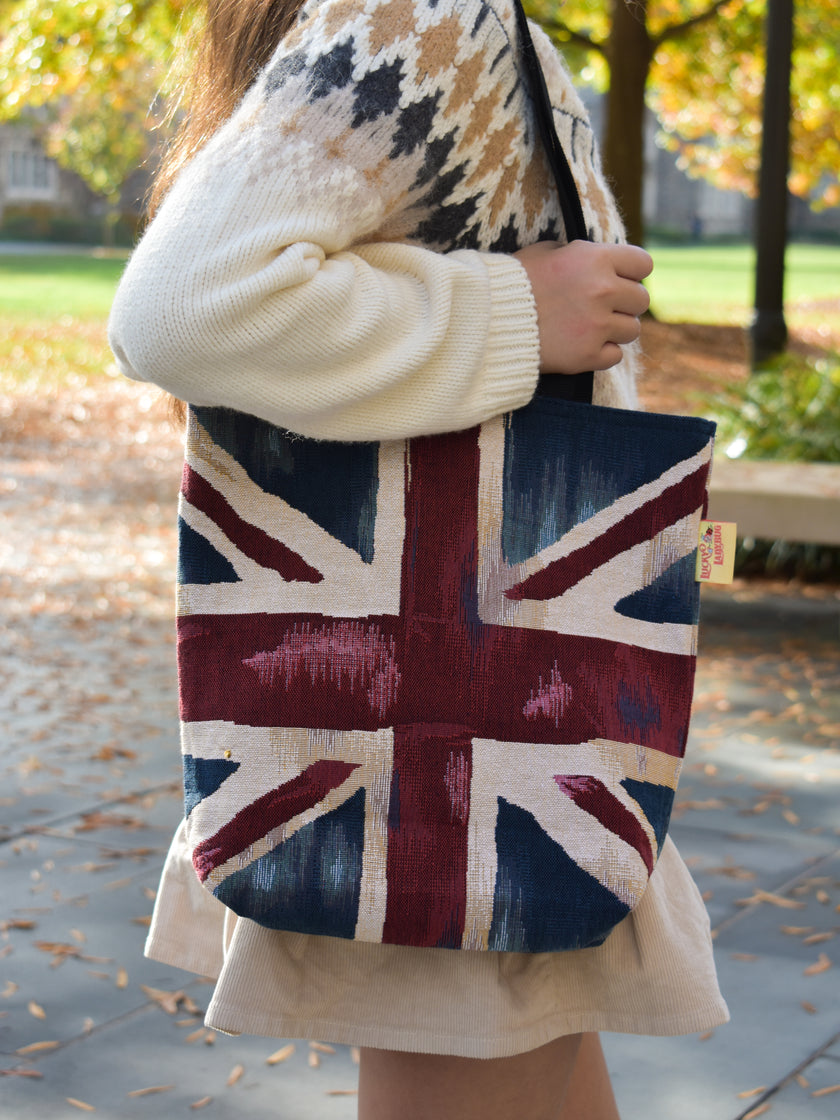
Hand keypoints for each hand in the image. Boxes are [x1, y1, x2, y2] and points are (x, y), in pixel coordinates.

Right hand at [513, 240, 652, 373]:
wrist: (488, 320)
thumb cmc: (514, 282)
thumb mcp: (546, 253)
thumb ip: (580, 255)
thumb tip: (600, 261)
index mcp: (595, 259)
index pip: (643, 264)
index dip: (632, 272)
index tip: (620, 279)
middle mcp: (603, 291)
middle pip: (641, 300)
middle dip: (624, 303)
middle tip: (602, 307)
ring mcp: (597, 326)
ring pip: (632, 330)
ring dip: (615, 329)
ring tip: (591, 327)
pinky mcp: (587, 355)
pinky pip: (615, 356)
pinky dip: (602, 353)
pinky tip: (583, 345)